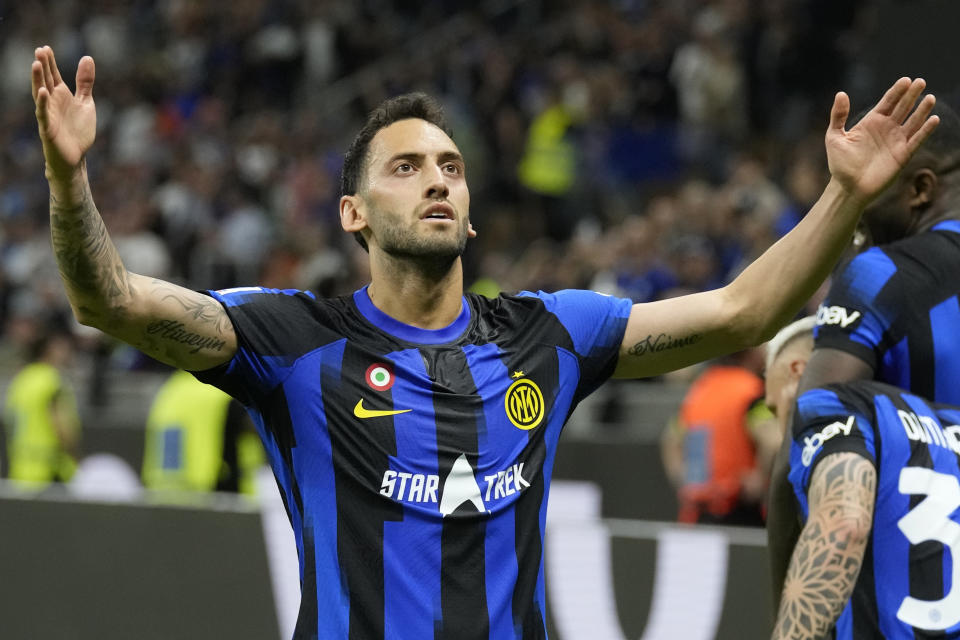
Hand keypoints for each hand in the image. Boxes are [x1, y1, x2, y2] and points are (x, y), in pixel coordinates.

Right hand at [31, 46, 95, 180]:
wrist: (76, 157)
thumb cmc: (78, 130)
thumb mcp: (85, 102)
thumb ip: (84, 82)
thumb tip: (87, 57)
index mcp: (61, 95)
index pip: (53, 75)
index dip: (50, 62)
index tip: (45, 48)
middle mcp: (52, 102)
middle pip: (45, 80)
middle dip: (43, 66)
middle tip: (39, 50)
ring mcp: (49, 114)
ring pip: (40, 94)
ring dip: (37, 79)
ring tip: (35, 64)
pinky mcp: (48, 128)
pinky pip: (43, 114)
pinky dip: (42, 103)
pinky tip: (42, 91)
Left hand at [825, 77, 938, 203]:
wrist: (848, 188)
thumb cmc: (839, 164)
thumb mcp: (834, 137)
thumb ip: (838, 116)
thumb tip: (841, 93)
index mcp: (872, 122)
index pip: (888, 102)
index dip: (897, 91)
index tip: (905, 80)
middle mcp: (886, 129)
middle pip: (903, 108)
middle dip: (911, 95)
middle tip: (920, 81)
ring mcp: (896, 141)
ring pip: (913, 122)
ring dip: (922, 110)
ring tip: (929, 98)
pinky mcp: (903, 155)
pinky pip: (917, 140)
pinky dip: (925, 130)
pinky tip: (933, 119)